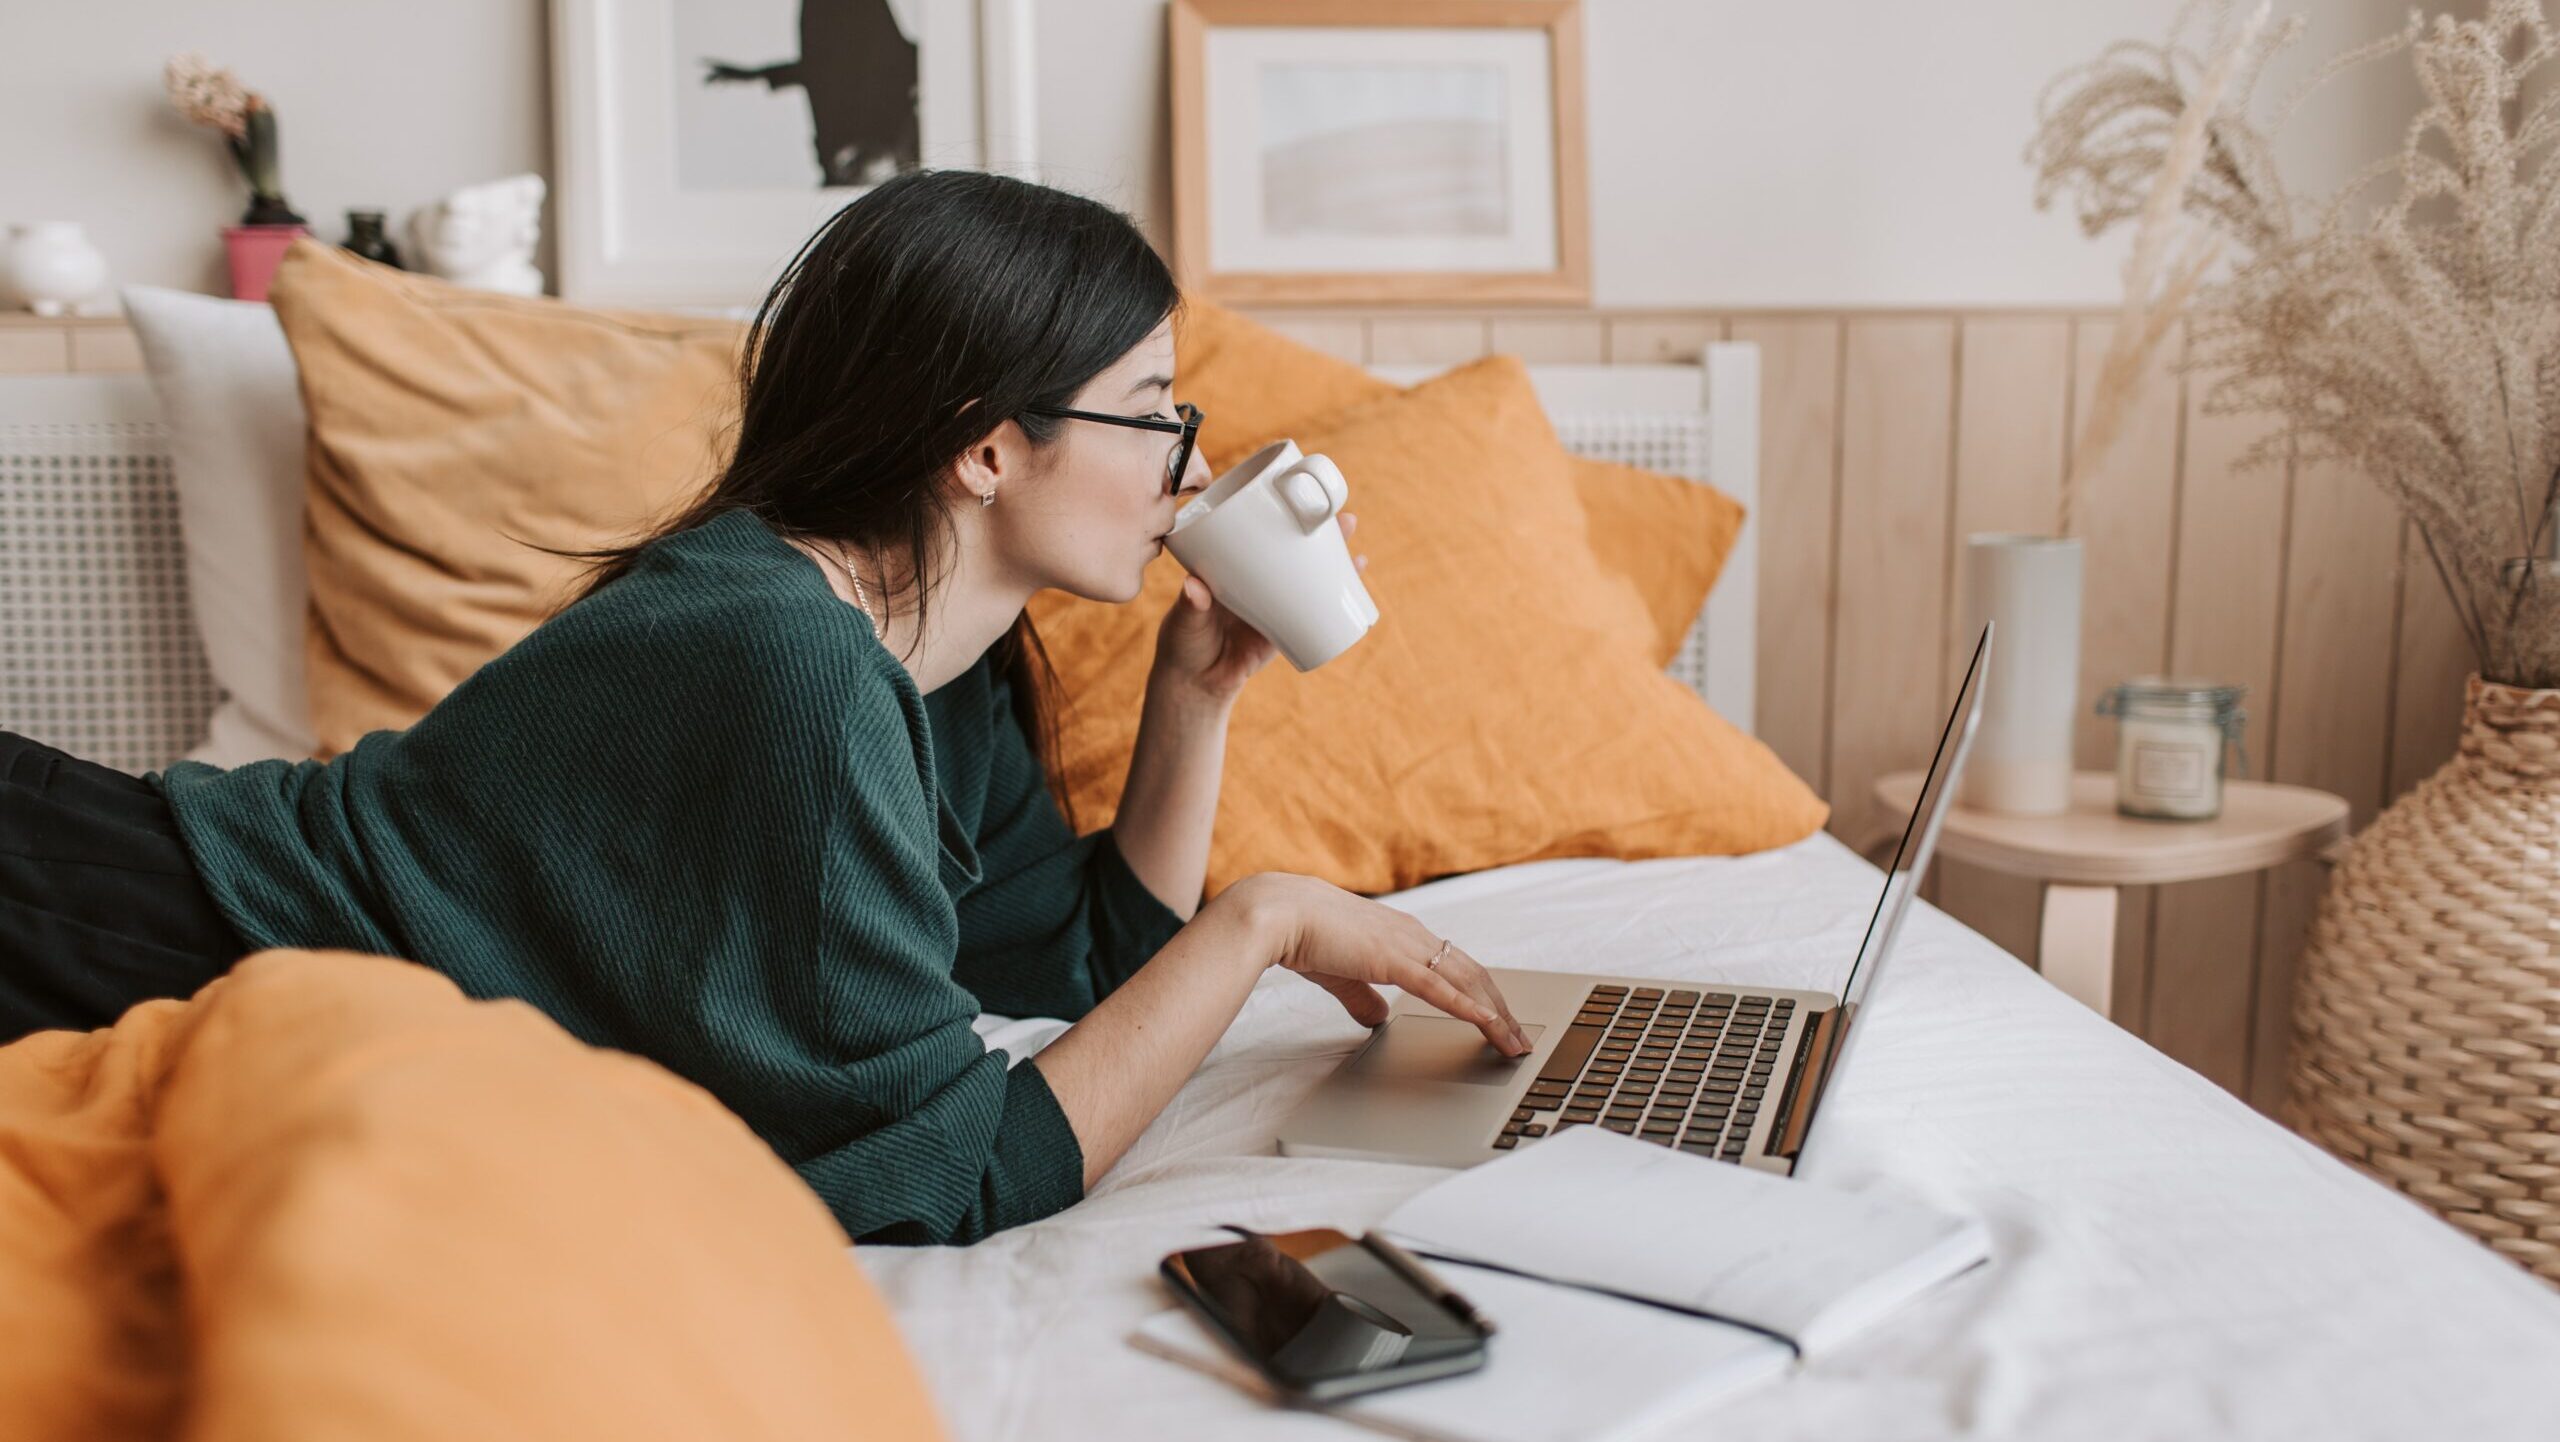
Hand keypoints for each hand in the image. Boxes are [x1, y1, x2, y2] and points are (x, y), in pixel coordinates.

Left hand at [1151, 513, 1367, 706]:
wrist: (1196, 683)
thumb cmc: (1183, 642)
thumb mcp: (1184, 619)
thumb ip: (1190, 604)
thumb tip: (1195, 587)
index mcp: (1234, 566)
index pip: (1262, 531)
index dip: (1285, 514)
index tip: (1305, 500)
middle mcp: (1259, 578)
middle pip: (1295, 548)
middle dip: (1324, 534)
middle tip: (1347, 521)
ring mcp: (1275, 603)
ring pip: (1310, 577)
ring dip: (1336, 565)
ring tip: (1358, 557)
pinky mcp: (1285, 630)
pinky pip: (1315, 612)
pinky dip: (1335, 602)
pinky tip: (1355, 593)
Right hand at [1220, 872, 1528, 1055]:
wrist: (1278, 914)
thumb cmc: (1304, 935)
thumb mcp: (1343, 973)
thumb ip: (1364, 995)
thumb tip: (1379, 1018)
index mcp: (1404, 934)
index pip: (1456, 966)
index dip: (1482, 994)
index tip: (1499, 1019)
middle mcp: (1414, 935)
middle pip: (1474, 975)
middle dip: (1502, 1010)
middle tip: (1520, 1040)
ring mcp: (1407, 945)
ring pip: (1467, 982)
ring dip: (1496, 1015)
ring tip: (1514, 1044)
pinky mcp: (1393, 959)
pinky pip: (1440, 989)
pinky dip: (1469, 1009)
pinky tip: (1488, 1026)